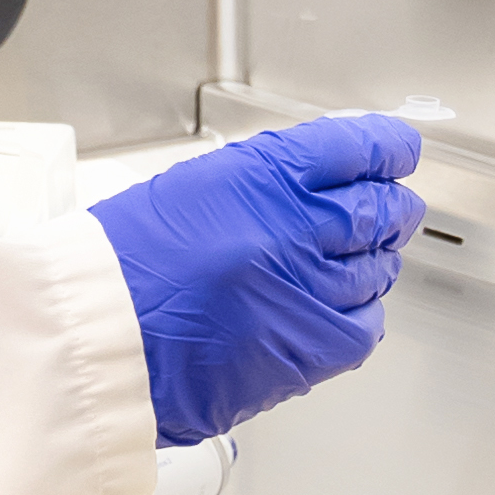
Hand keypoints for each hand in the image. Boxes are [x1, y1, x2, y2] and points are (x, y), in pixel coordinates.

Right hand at [89, 120, 427, 443]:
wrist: (98, 342)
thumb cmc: (122, 269)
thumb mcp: (191, 189)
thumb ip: (262, 183)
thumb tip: (318, 179)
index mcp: (266, 176)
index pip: (360, 147)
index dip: (388, 149)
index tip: (396, 153)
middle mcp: (297, 227)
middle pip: (382, 207)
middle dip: (388, 209)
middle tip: (384, 211)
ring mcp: (310, 288)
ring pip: (379, 267)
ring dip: (372, 262)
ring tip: (348, 264)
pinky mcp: (311, 347)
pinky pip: (365, 326)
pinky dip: (361, 314)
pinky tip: (339, 308)